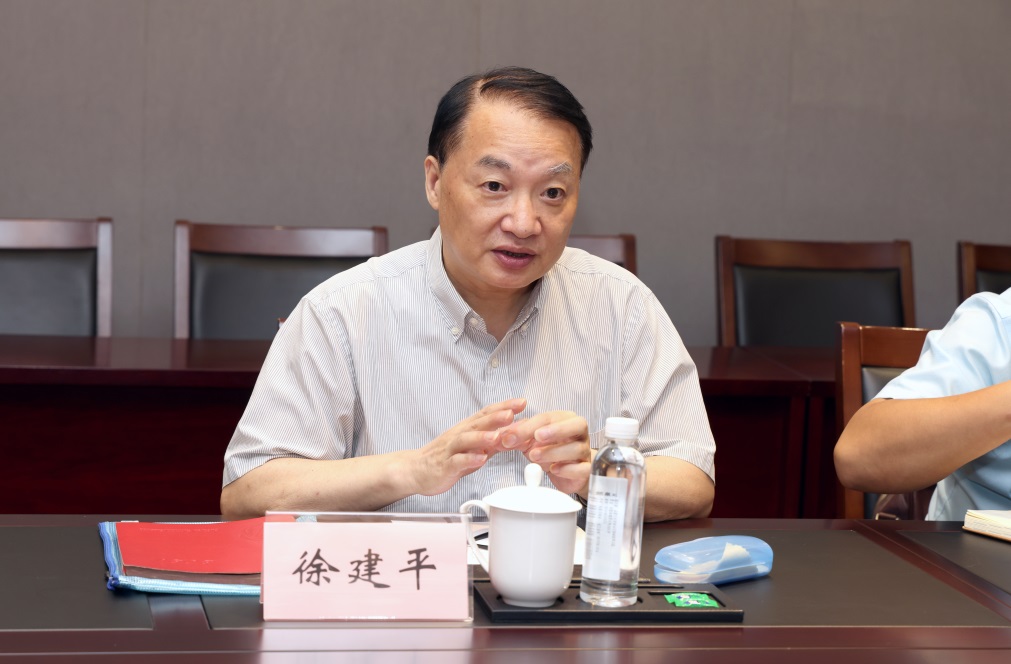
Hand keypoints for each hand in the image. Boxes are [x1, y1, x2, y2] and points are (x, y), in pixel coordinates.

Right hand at [407, 398, 526, 495]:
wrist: (417, 470)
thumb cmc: (448, 456)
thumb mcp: (474, 447)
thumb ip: (494, 441)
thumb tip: (516, 432)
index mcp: (467, 428)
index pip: (486, 413)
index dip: (503, 406)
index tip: (522, 402)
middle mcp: (459, 435)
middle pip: (478, 423)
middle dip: (495, 417)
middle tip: (512, 412)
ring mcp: (451, 450)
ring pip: (466, 440)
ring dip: (482, 437)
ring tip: (497, 436)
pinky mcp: (445, 465)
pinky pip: (457, 461)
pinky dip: (469, 459)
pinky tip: (481, 459)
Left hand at [496, 410, 591, 494]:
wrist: (569, 471)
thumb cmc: (551, 449)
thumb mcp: (531, 441)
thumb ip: (517, 437)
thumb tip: (500, 437)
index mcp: (565, 419)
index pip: (548, 418)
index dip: (529, 426)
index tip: (511, 436)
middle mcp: (578, 433)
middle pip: (576, 425)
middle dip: (555, 430)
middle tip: (537, 437)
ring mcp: (585, 451)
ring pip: (576, 448)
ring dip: (554, 452)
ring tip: (534, 456)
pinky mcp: (586, 470)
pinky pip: (582, 468)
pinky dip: (567, 469)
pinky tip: (554, 469)